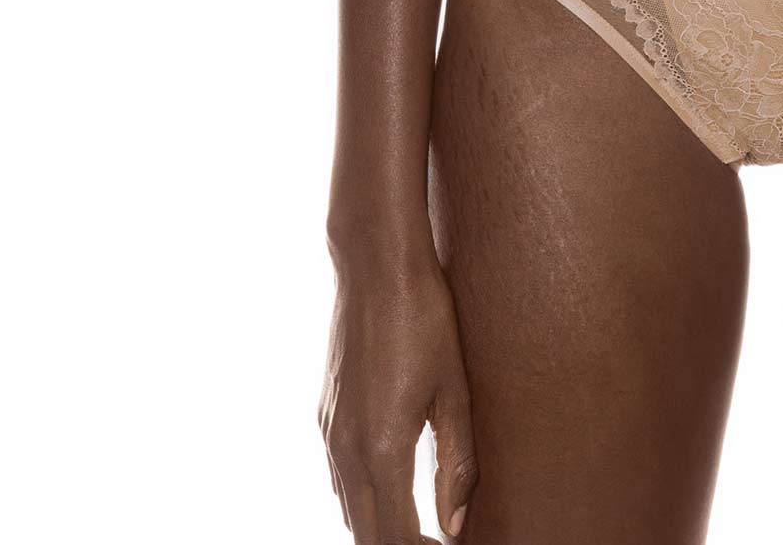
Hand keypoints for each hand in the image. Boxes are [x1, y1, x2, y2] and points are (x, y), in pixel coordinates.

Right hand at [318, 245, 476, 540]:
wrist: (375, 264)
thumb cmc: (425, 317)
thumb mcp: (454, 390)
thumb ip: (456, 463)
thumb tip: (454, 526)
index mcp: (382, 448)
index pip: (397, 538)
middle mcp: (347, 448)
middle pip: (365, 535)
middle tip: (438, 543)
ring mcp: (331, 432)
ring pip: (349, 509)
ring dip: (380, 527)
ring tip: (422, 526)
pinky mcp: (326, 414)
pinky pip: (340, 478)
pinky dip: (363, 499)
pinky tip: (394, 487)